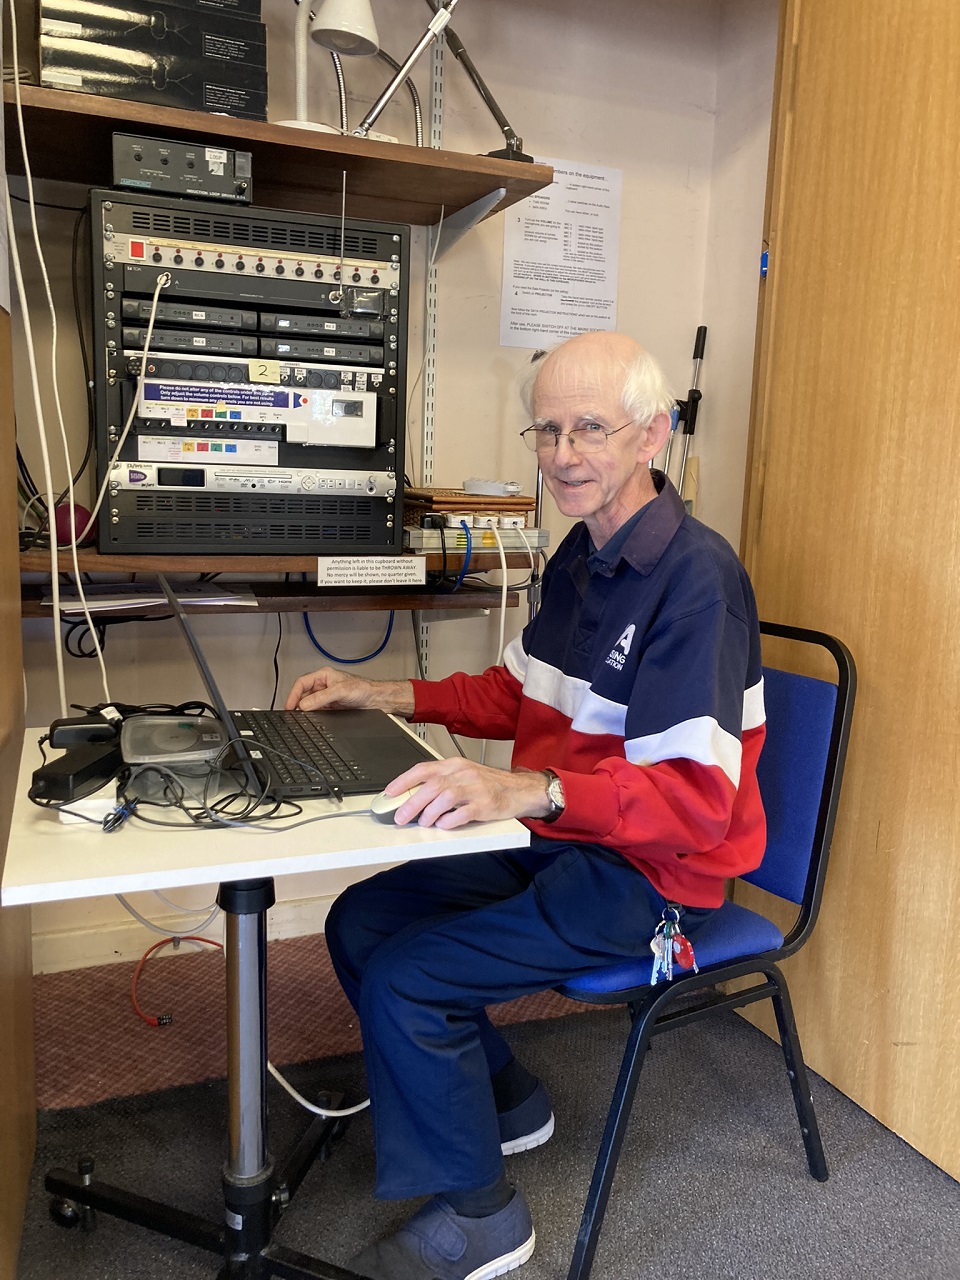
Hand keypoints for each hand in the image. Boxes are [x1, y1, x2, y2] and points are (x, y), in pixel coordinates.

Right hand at [284, 667, 413, 715]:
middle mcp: (324, 686)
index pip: (301, 684)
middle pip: (303, 695)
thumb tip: (304, 705)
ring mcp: (327, 698)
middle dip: (298, 705)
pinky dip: (314, 717)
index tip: (289, 706)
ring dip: (306, 712)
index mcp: (323, 676)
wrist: (377, 701)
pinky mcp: (331, 709)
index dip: (292, 695)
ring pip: (310, 706)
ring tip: (303, 719)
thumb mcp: (340, 691)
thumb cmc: (364, 689)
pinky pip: (318, 713)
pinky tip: (314, 721)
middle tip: (293, 715)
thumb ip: (321, 698)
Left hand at [382, 758, 552, 829]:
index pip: (424, 769)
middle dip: (412, 802)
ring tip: (423, 823)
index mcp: (455, 764)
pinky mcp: (486, 804)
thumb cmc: (489, 783)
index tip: (390, 792)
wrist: (519, 789)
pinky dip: (449, 821)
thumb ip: (441, 781)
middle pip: (432, 786)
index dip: (404, 780)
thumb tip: (413, 795)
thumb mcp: (463, 775)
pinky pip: (463, 813)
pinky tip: (443, 825)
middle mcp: (464, 773)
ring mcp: (476, 788)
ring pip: (445, 798)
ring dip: (429, 813)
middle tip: (400, 816)